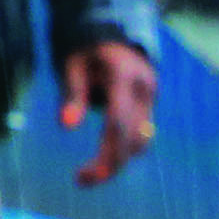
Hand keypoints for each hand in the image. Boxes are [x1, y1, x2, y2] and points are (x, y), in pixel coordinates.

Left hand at [59, 37, 157, 186]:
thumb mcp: (73, 66)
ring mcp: (151, 101)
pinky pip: (140, 138)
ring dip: (117, 162)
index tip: (84, 174)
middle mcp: (144, 90)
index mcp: (124, 76)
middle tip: (82, 181)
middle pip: (132, 139)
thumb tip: (66, 126)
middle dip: (110, 165)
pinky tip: (103, 159)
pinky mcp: (150, 110)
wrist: (115, 38)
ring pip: (140, 143)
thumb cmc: (87, 52)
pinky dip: (123, 152)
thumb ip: (72, 95)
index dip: (105, 152)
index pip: (118, 122)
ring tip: (88, 174)